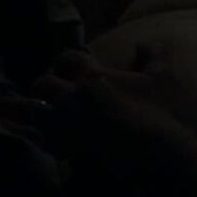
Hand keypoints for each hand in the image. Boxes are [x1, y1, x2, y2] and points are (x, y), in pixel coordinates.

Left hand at [30, 47, 184, 159]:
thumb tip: (142, 44)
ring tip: (37, 111)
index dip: (67, 59)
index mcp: (94, 76)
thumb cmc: (163, 110)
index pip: (67, 58)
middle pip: (42, 84)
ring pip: (34, 113)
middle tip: (53, 89)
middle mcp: (74, 98)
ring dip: (33, 110)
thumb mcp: (163, 75)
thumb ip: (154, 53)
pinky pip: (42, 141)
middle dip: (45, 84)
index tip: (69, 65)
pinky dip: (40, 137)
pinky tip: (46, 136)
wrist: (162, 152)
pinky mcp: (69, 151)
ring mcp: (69, 126)